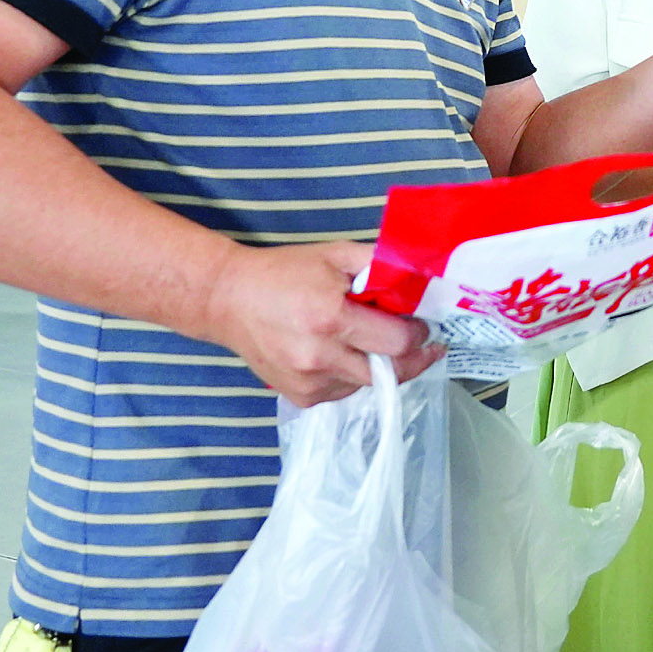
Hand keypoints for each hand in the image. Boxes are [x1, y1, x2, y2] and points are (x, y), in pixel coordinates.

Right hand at [203, 241, 447, 406]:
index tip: (425, 326)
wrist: (227, 300)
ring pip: (367, 384)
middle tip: (423, 344)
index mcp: (331, 318)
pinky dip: (352, 375)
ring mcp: (309, 382)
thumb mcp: (334, 254)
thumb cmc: (283, 272)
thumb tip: (419, 278)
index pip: (396, 342)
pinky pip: (343, 391)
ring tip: (371, 341)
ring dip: (379, 367)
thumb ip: (378, 264)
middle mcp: (320, 357)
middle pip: (389, 373)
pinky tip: (341, 352)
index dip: (418, 335)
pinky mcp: (300, 397)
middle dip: (412, 358)